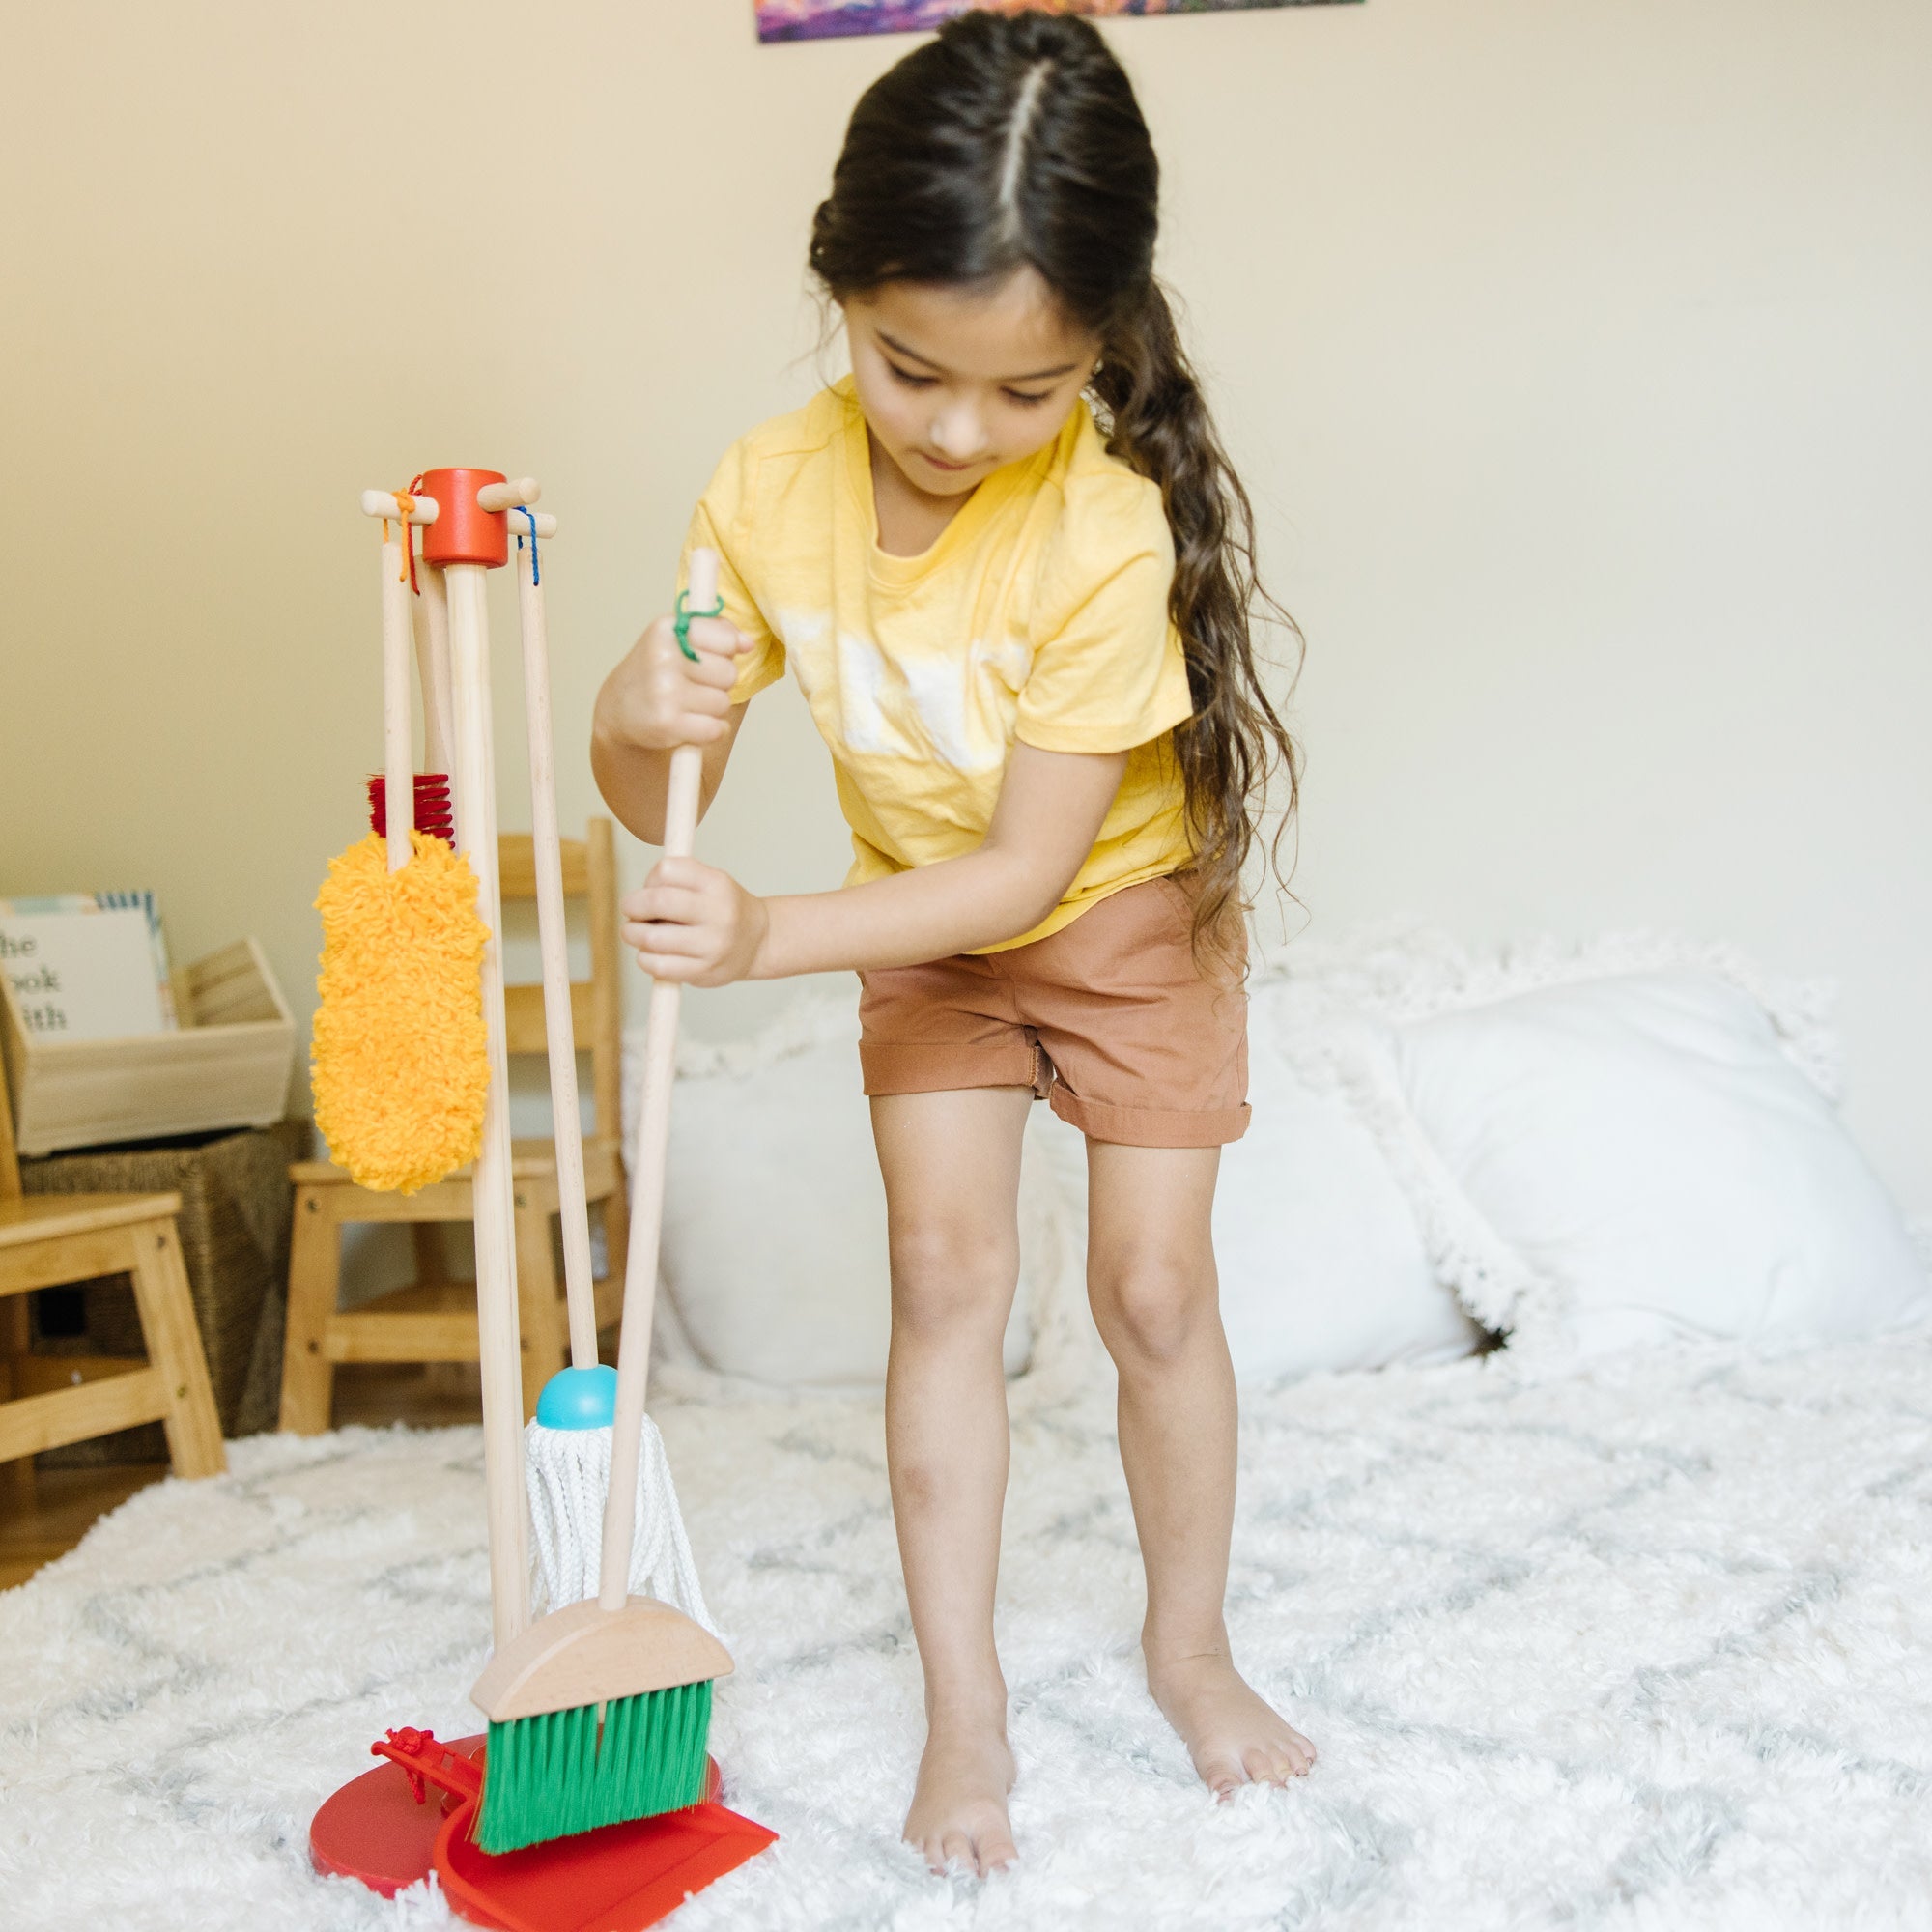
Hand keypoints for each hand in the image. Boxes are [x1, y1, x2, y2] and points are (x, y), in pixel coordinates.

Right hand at [594, 608, 752, 751]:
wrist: (619, 707)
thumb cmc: (658, 669)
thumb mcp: (677, 637)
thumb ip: (716, 631)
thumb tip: (747, 644)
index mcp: (667, 629)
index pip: (726, 639)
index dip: (724, 652)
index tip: (706, 656)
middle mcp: (663, 657)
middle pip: (729, 673)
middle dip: (719, 683)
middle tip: (694, 684)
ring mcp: (664, 691)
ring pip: (723, 703)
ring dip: (712, 708)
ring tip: (688, 704)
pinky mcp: (667, 723)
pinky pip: (716, 729)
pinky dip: (710, 730)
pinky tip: (691, 723)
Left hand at [620, 857, 769, 987]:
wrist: (759, 942)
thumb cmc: (723, 909)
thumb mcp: (711, 881)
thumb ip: (676, 879)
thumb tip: (636, 897)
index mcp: (717, 884)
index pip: (666, 870)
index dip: (649, 879)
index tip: (650, 888)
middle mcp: (718, 913)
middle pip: (656, 902)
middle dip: (632, 906)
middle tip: (630, 910)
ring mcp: (711, 945)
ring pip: (651, 938)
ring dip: (633, 934)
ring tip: (637, 934)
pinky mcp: (703, 971)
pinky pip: (659, 966)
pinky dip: (644, 959)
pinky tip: (650, 955)